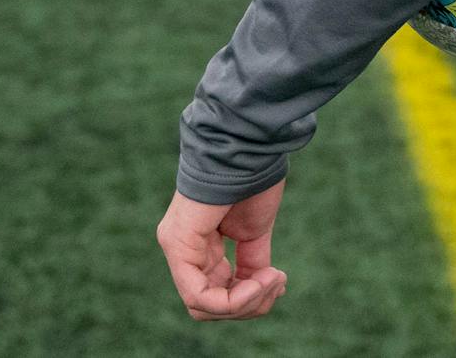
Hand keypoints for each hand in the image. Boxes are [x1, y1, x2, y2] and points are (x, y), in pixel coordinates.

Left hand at [156, 179, 288, 320]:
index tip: (280, 280)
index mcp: (199, 247)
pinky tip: (261, 281)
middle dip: (250, 303)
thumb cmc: (251, 182)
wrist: (248, 149)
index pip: (215, 295)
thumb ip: (250, 264)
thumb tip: (259, 290)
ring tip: (273, 278)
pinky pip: (199, 295)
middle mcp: (182, 250)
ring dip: (248, 301)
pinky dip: (236, 298)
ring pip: (205, 306)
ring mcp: (176, 247)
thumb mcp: (252, 233)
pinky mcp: (177, 244)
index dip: (251, 298)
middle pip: (210, 307)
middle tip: (277, 282)